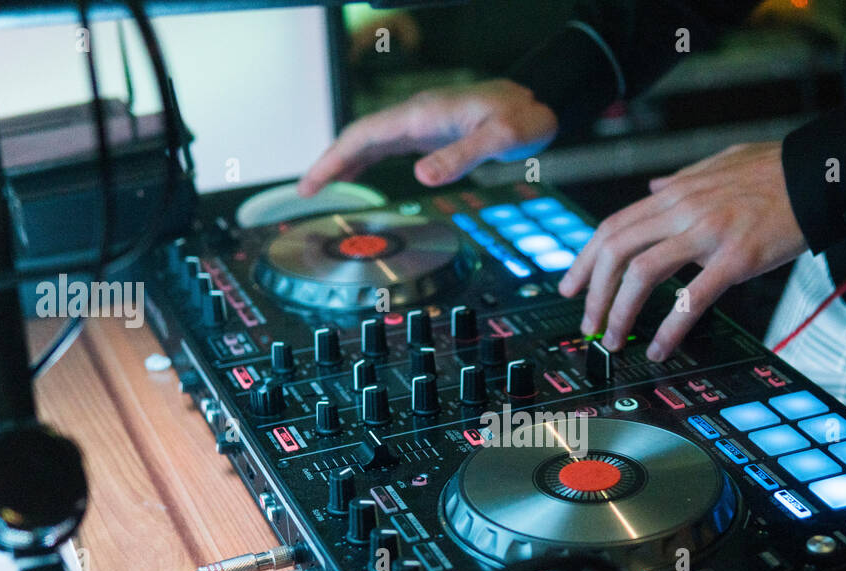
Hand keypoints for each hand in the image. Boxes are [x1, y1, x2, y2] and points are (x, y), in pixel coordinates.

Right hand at [298, 79, 557, 195]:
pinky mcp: (428, 133)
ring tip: (321, 189)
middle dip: (328, 163)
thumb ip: (462, 156)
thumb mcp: (499, 138)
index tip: (313, 184)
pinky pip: (386, 146)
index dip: (334, 159)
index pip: (364, 135)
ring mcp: (420, 124)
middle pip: (358, 137)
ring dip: (343, 163)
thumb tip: (420, 177)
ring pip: (369, 142)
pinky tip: (356, 177)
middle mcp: (415, 116)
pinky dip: (365, 161)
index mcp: (423, 115)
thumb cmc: (523, 117)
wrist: (540, 101)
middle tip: (305, 194)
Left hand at [559, 142, 806, 360]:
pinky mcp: (736, 258)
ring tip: (614, 340)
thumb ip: (682, 179)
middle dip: (593, 293)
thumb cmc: (776, 171)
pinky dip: (669, 328)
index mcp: (675, 193)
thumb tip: (654, 186)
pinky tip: (659, 347)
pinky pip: (691, 298)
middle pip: (616, 251)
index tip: (571, 287)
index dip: (584, 261)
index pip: (613, 227)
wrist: (821, 172)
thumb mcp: (719, 163)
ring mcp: (708, 233)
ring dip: (620, 312)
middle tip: (587, 325)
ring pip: (642, 274)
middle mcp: (683, 210)